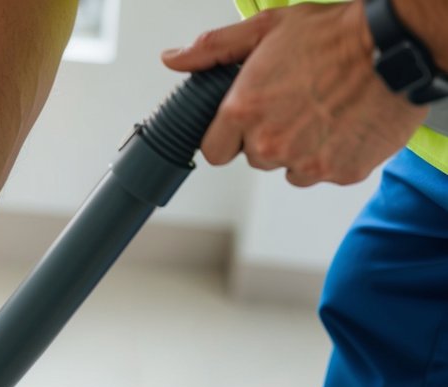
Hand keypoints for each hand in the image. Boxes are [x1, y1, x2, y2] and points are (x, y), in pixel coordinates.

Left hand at [163, 2, 427, 185]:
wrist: (395, 46)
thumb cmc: (334, 35)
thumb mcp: (266, 30)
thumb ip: (213, 49)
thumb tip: (173, 59)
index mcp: (242, 112)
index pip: (213, 151)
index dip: (228, 136)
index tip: (245, 123)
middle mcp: (269, 144)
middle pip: (254, 158)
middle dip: (268, 137)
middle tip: (296, 104)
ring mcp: (305, 162)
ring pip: (288, 169)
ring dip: (300, 149)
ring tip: (323, 111)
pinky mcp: (339, 173)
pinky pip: (324, 173)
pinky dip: (333, 155)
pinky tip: (344, 124)